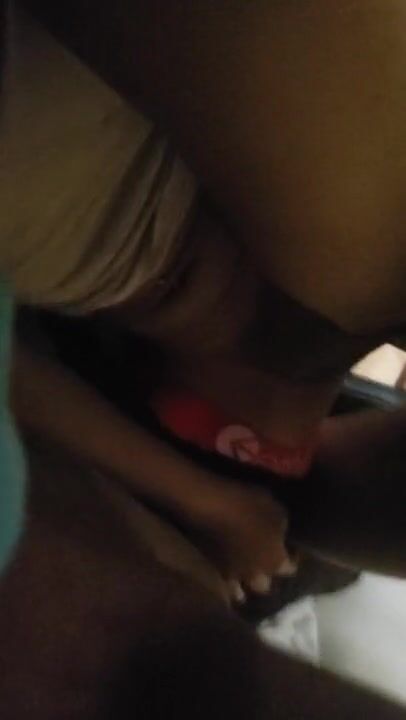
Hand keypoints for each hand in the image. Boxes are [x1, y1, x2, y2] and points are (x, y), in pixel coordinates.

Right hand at [196, 480, 295, 602]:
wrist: (212, 508)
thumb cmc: (248, 506)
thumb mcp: (275, 509)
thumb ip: (281, 527)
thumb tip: (280, 534)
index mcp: (275, 561)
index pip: (290, 569)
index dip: (291, 559)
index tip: (291, 549)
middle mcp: (256, 575)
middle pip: (265, 586)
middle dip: (267, 577)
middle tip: (265, 563)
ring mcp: (233, 575)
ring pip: (240, 593)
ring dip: (243, 585)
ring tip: (243, 575)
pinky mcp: (213, 570)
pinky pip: (223, 584)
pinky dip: (227, 583)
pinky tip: (227, 573)